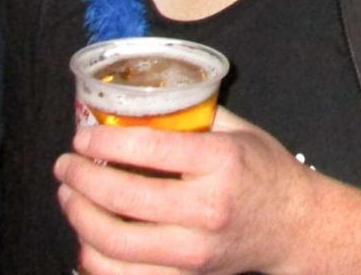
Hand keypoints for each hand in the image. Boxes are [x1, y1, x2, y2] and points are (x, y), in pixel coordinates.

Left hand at [54, 109, 314, 273]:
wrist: (295, 227)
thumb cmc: (266, 172)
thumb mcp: (240, 132)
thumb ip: (194, 116)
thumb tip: (143, 101)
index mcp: (221, 163)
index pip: (149, 149)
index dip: (105, 142)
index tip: (82, 137)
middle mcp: (207, 209)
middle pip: (124, 198)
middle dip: (82, 180)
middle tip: (65, 165)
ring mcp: (195, 250)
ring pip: (116, 244)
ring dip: (79, 218)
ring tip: (68, 197)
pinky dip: (95, 259)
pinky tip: (86, 237)